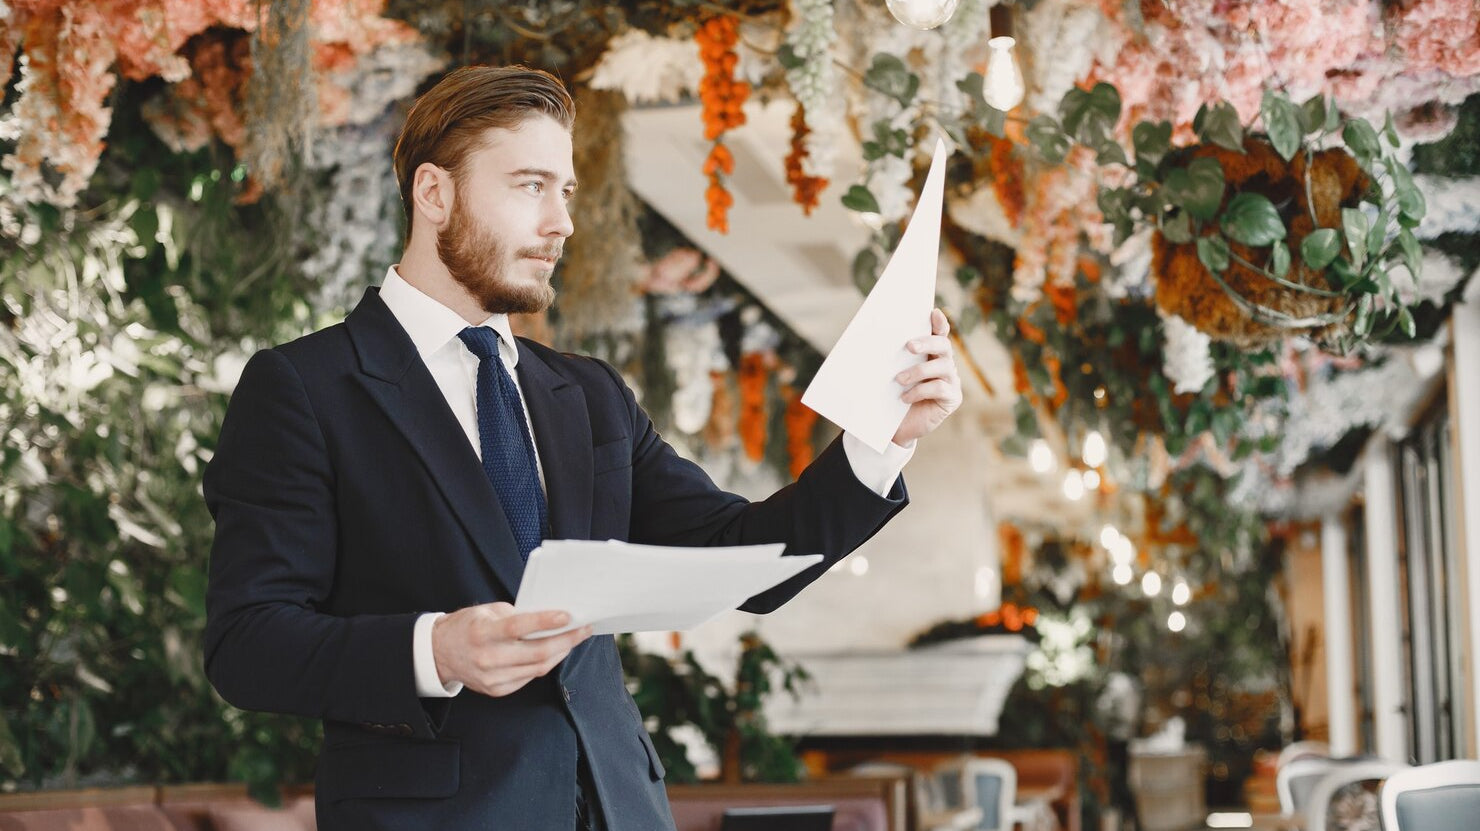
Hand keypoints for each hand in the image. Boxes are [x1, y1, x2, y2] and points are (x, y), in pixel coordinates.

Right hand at [432, 602, 592, 697]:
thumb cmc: (467, 626)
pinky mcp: (497, 690)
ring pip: (538, 668)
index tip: (567, 616)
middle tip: (584, 628)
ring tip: (575, 638)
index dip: (544, 622)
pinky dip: (545, 663)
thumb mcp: (486, 611)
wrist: (440, 653)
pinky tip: (556, 651)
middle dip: (566, 640)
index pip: (517, 628)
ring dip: (561, 652)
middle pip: (536, 653)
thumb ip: (516, 614)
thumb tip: (550, 617)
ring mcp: (492, 678)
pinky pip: (529, 677)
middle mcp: (487, 658)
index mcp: (481, 633)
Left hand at [892, 308, 962, 445]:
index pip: (939, 333)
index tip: (933, 313)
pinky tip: (905, 397)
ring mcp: (951, 380)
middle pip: (944, 345)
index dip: (939, 323)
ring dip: (918, 371)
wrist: (897, 428)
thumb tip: (875, 339)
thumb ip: (893, 358)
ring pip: (943, 366)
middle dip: (927, 342)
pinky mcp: (952, 398)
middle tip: (909, 346)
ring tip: (898, 380)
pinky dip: (920, 391)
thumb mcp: (891, 375)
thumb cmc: (893, 397)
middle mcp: (945, 364)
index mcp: (931, 354)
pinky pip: (940, 388)